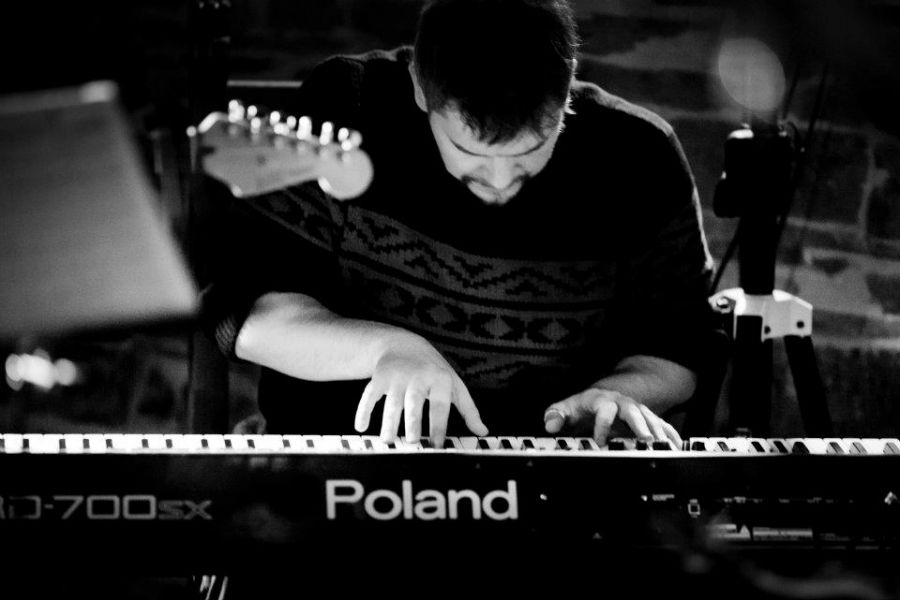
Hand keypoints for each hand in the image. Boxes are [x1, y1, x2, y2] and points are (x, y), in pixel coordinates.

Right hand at [354, 336, 487, 445]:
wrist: (403, 343)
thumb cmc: (434, 370)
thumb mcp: (453, 384)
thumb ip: (468, 409)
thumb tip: (483, 432)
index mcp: (439, 380)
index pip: (440, 405)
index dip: (438, 426)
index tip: (437, 446)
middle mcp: (417, 377)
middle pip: (414, 402)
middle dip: (413, 422)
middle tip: (413, 442)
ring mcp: (397, 377)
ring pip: (391, 402)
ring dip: (388, 422)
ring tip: (388, 441)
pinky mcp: (379, 378)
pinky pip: (369, 395)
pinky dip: (364, 410)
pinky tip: (361, 427)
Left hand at [543, 388, 681, 447]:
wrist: (604, 396)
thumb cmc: (584, 407)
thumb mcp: (567, 408)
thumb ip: (556, 415)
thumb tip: (550, 425)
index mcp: (602, 400)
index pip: (603, 409)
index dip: (602, 425)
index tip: (600, 442)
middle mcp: (622, 403)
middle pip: (634, 412)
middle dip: (640, 426)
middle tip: (646, 442)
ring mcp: (637, 410)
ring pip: (651, 419)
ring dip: (658, 433)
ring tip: (665, 448)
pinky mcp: (648, 418)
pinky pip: (662, 425)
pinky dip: (671, 435)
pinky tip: (678, 447)